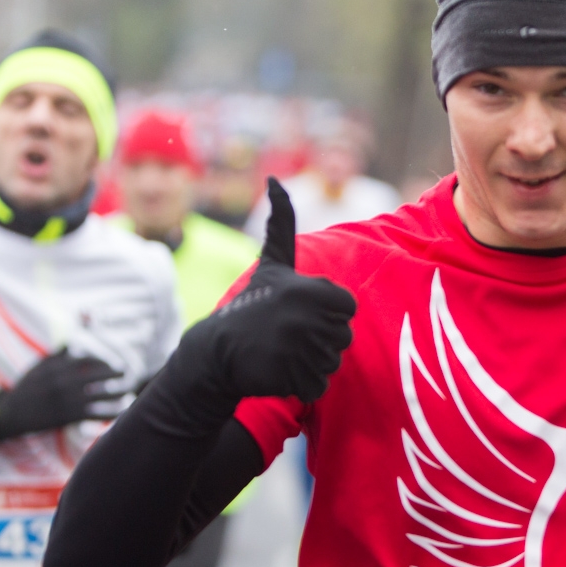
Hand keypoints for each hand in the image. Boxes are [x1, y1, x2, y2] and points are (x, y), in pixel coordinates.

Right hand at [0, 349, 125, 437]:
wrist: (11, 413)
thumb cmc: (26, 389)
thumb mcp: (38, 367)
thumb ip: (57, 356)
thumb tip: (74, 345)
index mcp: (58, 367)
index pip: (88, 359)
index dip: (103, 362)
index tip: (111, 365)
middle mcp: (65, 381)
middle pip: (99, 375)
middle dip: (116, 373)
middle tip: (127, 374)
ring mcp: (68, 399)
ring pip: (101, 394)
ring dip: (119, 392)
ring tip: (129, 390)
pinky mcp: (69, 415)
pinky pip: (95, 413)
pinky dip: (111, 412)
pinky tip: (121, 411)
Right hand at [153, 177, 355, 435]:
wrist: (217, 353)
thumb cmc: (252, 305)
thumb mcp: (271, 263)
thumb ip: (281, 223)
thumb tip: (275, 180)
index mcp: (311, 290)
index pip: (348, 308)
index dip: (328, 313)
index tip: (300, 312)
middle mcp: (307, 319)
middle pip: (343, 336)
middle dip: (320, 339)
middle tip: (288, 335)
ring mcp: (300, 351)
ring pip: (332, 362)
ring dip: (311, 362)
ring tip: (282, 352)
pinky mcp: (291, 379)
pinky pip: (319, 386)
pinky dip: (302, 385)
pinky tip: (279, 372)